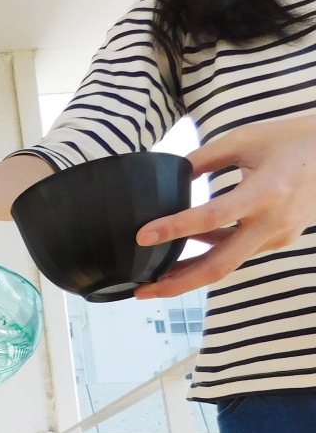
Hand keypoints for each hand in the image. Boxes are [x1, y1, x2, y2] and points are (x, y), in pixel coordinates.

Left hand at [134, 113, 315, 297]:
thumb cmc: (289, 141)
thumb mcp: (244, 140)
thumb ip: (203, 159)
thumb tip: (168, 177)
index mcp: (265, 192)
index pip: (212, 217)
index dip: (175, 229)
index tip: (143, 236)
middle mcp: (273, 222)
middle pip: (219, 266)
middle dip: (177, 283)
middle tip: (142, 292)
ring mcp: (278, 236)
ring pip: (227, 264)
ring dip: (189, 274)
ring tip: (154, 281)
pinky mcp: (279, 240)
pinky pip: (237, 253)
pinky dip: (210, 254)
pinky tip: (184, 256)